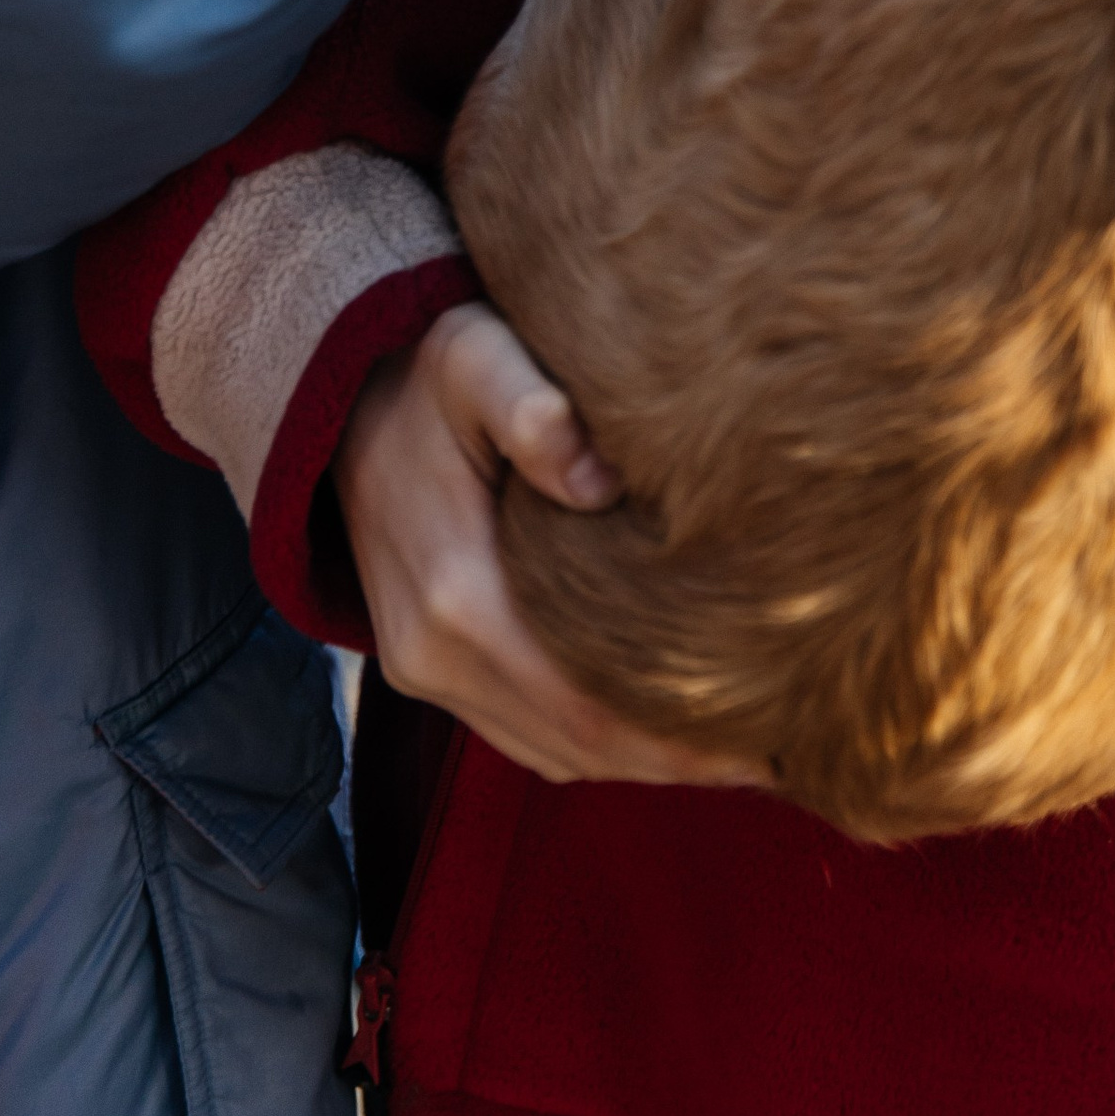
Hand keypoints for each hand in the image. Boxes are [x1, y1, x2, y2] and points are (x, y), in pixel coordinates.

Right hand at [332, 300, 762, 789]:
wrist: (335, 401)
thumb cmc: (424, 372)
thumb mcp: (474, 358)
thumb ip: (530, 404)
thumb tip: (598, 479)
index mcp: (456, 594)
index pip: (583, 702)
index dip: (676, 731)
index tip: (763, 730)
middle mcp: (433, 653)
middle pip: (577, 742)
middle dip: (677, 757)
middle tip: (779, 744)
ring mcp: (423, 669)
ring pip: (551, 749)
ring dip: (640, 757)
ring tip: (738, 741)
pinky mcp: (427, 666)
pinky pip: (521, 732)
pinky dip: (592, 741)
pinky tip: (659, 721)